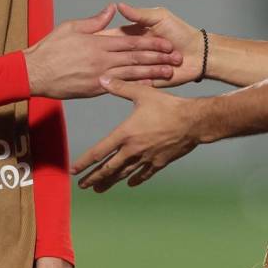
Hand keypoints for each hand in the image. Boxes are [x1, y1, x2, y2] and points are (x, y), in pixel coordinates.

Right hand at [25, 4, 181, 99]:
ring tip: (170, 73)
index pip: (131, 41)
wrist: (33, 73)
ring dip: (153, 73)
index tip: (166, 43)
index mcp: (97, 42)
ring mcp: (99, 76)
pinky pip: (121, 87)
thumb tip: (112, 8)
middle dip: (158, 57)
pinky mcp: (95, 90)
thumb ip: (95, 21)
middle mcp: (101, 60)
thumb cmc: (50, 48)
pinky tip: (150, 87)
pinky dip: (137, 86)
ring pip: (132, 74)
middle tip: (176, 58)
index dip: (151, 42)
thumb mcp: (71, 27)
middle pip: (136, 58)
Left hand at [71, 78, 200, 190]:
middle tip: (83, 185)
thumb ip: (120, 87)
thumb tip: (102, 79)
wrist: (193, 121)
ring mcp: (146, 158)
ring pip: (124, 174)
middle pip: (109, 168)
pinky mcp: (160, 162)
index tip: (74, 170)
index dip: (84, 162)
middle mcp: (133, 149)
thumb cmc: (168, 105)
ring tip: (99, 188)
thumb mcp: (142, 93)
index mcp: (125, 134)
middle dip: (94, 178)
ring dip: (110, 182)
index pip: (99, 152)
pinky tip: (130, 183)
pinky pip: (144, 173)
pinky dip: (135, 179)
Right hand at [101, 3, 203, 86]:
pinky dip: (137, 81)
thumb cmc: (182, 32)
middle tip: (109, 56)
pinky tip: (138, 78)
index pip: (111, 38)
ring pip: (126, 69)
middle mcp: (132, 53)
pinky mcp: (147, 82)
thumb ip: (138, 14)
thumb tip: (118, 5)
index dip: (101, 40)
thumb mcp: (159, 18)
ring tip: (146, 62)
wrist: (200, 54)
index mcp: (131, 36)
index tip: (91, 41)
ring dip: (135, 66)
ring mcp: (139, 68)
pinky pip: (137, 83)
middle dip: (117, 55)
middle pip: (117, 55)